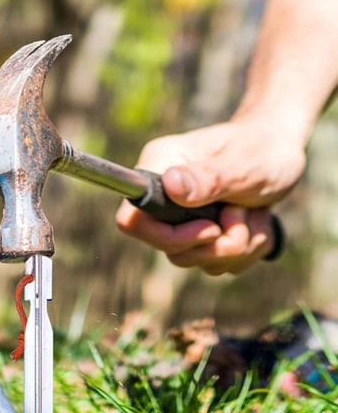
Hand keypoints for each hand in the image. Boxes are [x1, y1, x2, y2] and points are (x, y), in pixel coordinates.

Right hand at [116, 120, 305, 274]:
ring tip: (254, 211)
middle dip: (216, 244)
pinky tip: (255, 220)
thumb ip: (208, 178)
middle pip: (168, 249)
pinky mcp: (200, 236)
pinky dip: (246, 249)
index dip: (167, 236)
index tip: (210, 228)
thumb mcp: (244, 163)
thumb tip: (171, 185)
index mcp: (159, 167)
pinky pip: (217, 263)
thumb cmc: (262, 148)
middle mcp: (163, 195)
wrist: (281, 150)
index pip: (132, 219)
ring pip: (196, 260)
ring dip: (238, 244)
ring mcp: (180, 218)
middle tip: (243, 213)